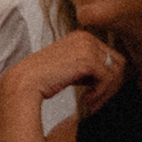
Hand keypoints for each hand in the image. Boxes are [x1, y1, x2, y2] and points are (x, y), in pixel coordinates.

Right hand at [5, 29, 127, 114]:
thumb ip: (86, 67)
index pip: (110, 56)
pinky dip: (101, 93)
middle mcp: (86, 37)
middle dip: (111, 86)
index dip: (107, 79)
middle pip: (117, 63)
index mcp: (81, 37)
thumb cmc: (41, 80)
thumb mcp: (68, 68)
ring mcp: (88, 47)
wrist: (23, 83)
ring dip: (106, 92)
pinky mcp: (88, 60)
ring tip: (91, 104)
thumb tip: (107, 77)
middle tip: (96, 102)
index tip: (95, 95)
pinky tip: (86, 101)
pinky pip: (107, 79)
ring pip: (115, 71)